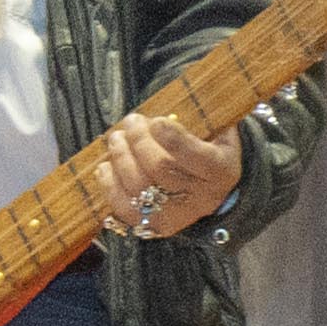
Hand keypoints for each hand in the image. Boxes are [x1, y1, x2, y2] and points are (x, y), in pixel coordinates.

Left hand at [82, 108, 237, 240]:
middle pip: (160, 168)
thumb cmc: (212, 154)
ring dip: (120, 158)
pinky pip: (124, 207)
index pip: (194, 155)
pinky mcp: (154, 226)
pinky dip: (109, 184)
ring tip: (115, 139)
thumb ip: (205, 119)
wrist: (215, 194)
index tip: (155, 121)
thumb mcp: (220, 135)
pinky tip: (106, 166)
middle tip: (130, 121)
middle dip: (139, 141)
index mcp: (220, 170)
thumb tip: (181, 100)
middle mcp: (201, 196)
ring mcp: (176, 214)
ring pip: (138, 186)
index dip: (171, 137)